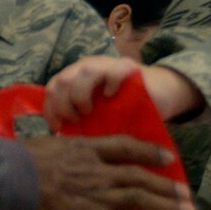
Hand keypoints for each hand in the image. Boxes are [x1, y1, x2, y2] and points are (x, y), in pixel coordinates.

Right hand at [20, 134, 192, 209]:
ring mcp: (100, 198)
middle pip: (140, 176)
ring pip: (143, 200)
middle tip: (186, 194)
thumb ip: (49, 156)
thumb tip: (41, 162)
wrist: (7, 182)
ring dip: (168, 208)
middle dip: (166, 185)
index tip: (167, 157)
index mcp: (83, 151)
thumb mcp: (36, 149)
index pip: (123, 147)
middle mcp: (98, 172)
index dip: (148, 152)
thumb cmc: (11, 165)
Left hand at [47, 58, 203, 125]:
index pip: (52, 89)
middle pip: (62, 79)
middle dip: (63, 103)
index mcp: (76, 79)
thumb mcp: (99, 118)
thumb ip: (82, 123)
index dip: (50, 109)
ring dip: (80, 94)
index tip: (58, 128)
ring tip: (88, 112)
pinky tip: (111, 97)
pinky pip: (113, 71)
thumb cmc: (126, 109)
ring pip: (84, 72)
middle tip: (75, 120)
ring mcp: (106, 65)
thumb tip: (62, 144)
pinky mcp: (127, 67)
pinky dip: (109, 84)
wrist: (160, 93)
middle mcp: (87, 69)